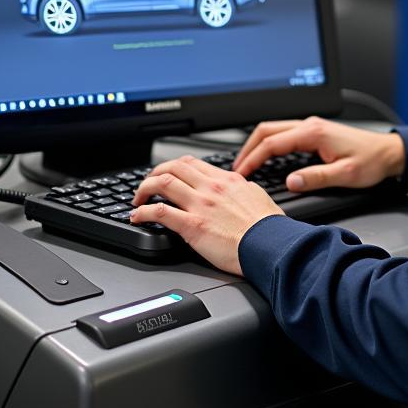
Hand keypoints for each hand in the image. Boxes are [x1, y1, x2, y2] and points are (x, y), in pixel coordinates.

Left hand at [130, 155, 283, 274]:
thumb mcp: (257, 196)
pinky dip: (143, 213)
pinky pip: (160, 213)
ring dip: (144, 189)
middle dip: (154, 173)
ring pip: (162, 183)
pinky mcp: (193, 226)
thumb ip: (242, 189)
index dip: (174, 167)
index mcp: (227, 180)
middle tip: (147, 185)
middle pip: (173, 167)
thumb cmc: (268, 227)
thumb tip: (238, 187)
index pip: (192, 163)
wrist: (271, 244)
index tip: (168, 174)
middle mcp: (211, 187)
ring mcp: (201, 205)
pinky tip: (137, 217)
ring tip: (138, 199)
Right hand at [233, 116, 404, 192]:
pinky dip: (270, 144)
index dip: (253, 158)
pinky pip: (284, 134)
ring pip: (274, 130)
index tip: (242, 173)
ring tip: (247, 164)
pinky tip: (267, 157)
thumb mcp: (345, 175)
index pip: (272, 143)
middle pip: (267, 130)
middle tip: (237, 168)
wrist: (388, 153)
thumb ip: (316, 178)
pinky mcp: (314, 132)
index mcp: (313, 133)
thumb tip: (291, 182)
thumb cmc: (371, 162)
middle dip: (248, 148)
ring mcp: (311, 126)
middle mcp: (310, 125)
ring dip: (257, 144)